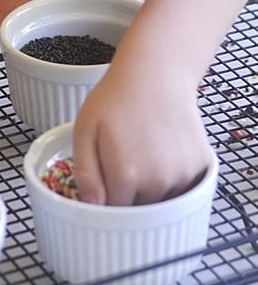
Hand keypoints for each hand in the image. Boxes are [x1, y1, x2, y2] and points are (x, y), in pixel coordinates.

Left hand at [72, 62, 211, 205]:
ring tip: (142, 153)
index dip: (107, 199)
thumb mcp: (85, 130)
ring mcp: (183, 174)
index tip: (104, 182)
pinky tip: (162, 151)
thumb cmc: (116, 98)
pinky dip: (173, 177)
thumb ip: (86, 173)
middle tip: (123, 160)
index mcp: (126, 174)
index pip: (114, 212)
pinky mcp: (200, 164)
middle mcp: (158, 180)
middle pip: (140, 210)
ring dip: (152, 189)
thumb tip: (92, 207)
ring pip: (163, 201)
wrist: (155, 72)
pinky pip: (184, 187)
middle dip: (128, 195)